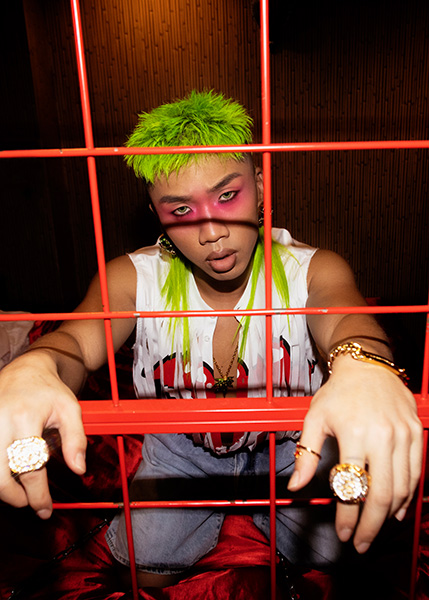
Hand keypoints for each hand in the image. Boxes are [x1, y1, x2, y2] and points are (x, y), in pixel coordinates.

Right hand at [0, 351, 86, 517]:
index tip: (44, 509)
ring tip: (19, 489)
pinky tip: (9, 471)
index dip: (38, 495)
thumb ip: (76, 440)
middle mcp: (0, 421)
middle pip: (0, 475)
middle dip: (14, 497)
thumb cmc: (49, 390)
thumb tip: (79, 469)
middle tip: (29, 501)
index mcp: (24, 417)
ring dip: (2, 486)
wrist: (26, 369)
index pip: (30, 467)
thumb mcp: (71, 410)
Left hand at [288, 354, 422, 552]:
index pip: (352, 487)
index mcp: (354, 434)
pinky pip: (416, 473)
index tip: (342, 533)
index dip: (347, 517)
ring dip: (389, 515)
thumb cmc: (339, 392)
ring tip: (376, 529)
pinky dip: (408, 496)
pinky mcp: (416, 434)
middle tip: (360, 542)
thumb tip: (295, 486)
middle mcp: (382, 437)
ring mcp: (403, 436)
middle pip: (381, 495)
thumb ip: (307, 455)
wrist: (368, 366)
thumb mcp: (315, 418)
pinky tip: (397, 508)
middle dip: (370, 526)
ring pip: (402, 488)